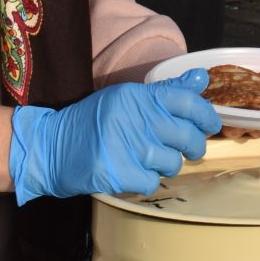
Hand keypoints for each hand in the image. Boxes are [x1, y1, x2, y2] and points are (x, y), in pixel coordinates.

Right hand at [7, 71, 221, 204]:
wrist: (48, 148)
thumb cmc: (91, 123)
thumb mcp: (125, 99)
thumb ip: (165, 92)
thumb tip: (202, 78)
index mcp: (136, 96)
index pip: (186, 101)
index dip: (206, 115)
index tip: (211, 125)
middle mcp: (133, 118)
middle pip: (186, 136)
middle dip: (194, 147)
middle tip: (189, 151)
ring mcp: (125, 146)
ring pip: (171, 163)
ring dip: (166, 166)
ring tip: (149, 161)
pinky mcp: (117, 173)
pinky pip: (152, 182)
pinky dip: (146, 182)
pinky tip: (132, 174)